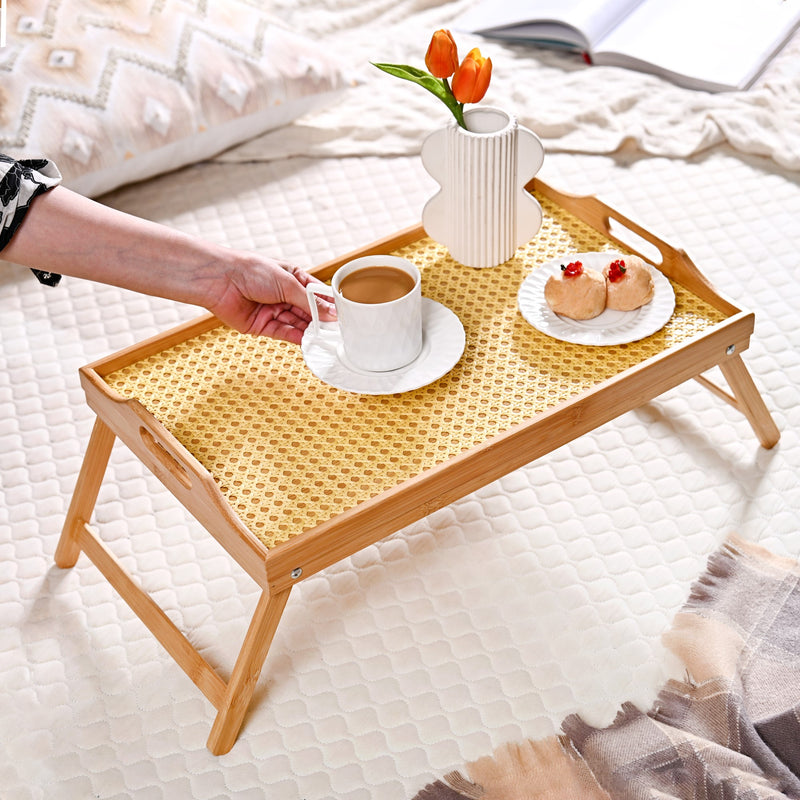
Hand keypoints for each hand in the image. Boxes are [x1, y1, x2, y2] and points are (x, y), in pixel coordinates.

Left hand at [206, 254, 335, 343]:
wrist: (220, 280)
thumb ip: (309, 301)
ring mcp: (274, 311)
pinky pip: (284, 333)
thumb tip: (331, 313)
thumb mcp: (287, 283)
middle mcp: (284, 295)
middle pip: (308, 311)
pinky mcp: (263, 326)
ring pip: (298, 324)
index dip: (329, 304)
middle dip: (322, 320)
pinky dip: (297, 338)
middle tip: (338, 331)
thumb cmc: (251, 271)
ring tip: (326, 339)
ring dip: (311, 331)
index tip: (344, 315)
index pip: (316, 294)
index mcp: (292, 278)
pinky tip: (309, 342)